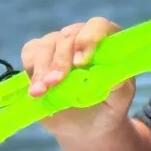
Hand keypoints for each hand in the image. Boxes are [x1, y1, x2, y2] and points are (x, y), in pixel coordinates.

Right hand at [20, 16, 133, 142]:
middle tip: (57, 81)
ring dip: (42, 67)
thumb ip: (119, 85)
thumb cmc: (108, 105)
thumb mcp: (120, 98)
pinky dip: (30, 70)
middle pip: (68, 35)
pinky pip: (30, 51)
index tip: (81, 62)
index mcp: (108, 41)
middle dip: (61, 59)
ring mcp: (60, 45)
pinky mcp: (39, 57)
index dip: (88, 39)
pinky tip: (35, 90)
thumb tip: (111, 78)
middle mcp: (82, 37)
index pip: (98, 26)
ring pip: (47, 44)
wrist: (86, 125)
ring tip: (42, 91)